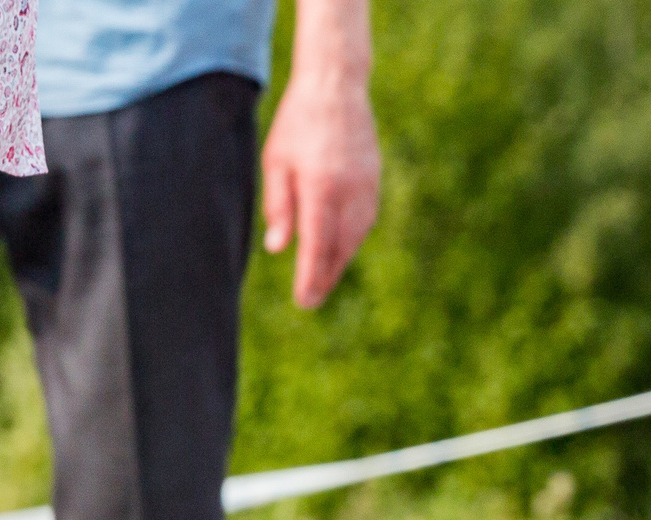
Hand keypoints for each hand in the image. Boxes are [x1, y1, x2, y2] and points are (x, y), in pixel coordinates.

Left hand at [260, 0, 380, 309]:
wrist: (337, 86)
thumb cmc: (298, 123)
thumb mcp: (276, 162)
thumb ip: (278, 206)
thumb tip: (278, 248)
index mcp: (321, 187)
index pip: (317, 246)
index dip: (311, 278)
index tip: (304, 302)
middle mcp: (349, 191)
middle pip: (340, 248)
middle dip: (326, 277)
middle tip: (311, 300)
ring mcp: (367, 186)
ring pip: (356, 237)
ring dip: (340, 260)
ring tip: (323, 279)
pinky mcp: (374, 180)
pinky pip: (364, 220)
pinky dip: (351, 239)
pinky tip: (339, 248)